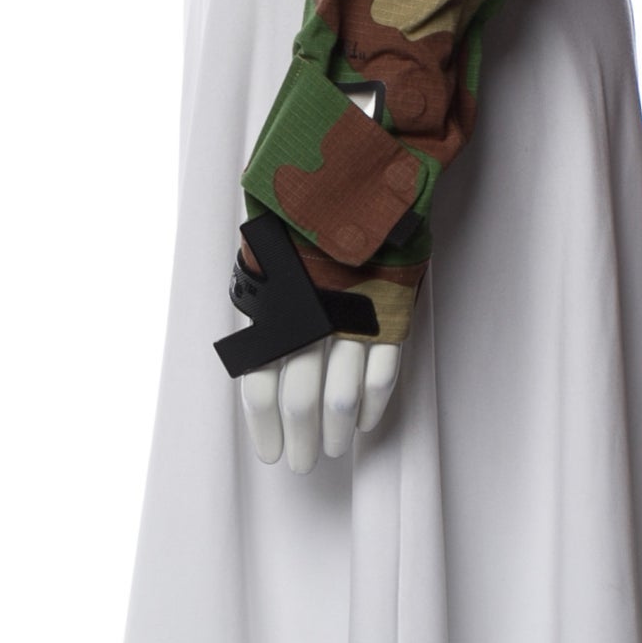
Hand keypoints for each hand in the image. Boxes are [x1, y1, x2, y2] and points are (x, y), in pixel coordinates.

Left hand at [232, 237, 403, 469]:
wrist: (355, 178)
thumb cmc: (303, 223)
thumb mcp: (270, 257)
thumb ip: (265, 307)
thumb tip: (251, 359)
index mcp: (275, 305)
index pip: (261, 382)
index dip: (264, 426)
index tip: (271, 454)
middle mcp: (311, 316)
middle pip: (302, 399)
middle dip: (302, 440)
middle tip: (304, 464)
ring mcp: (353, 316)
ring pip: (343, 395)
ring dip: (336, 431)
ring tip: (333, 450)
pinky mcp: (390, 313)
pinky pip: (382, 374)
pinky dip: (373, 406)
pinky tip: (365, 423)